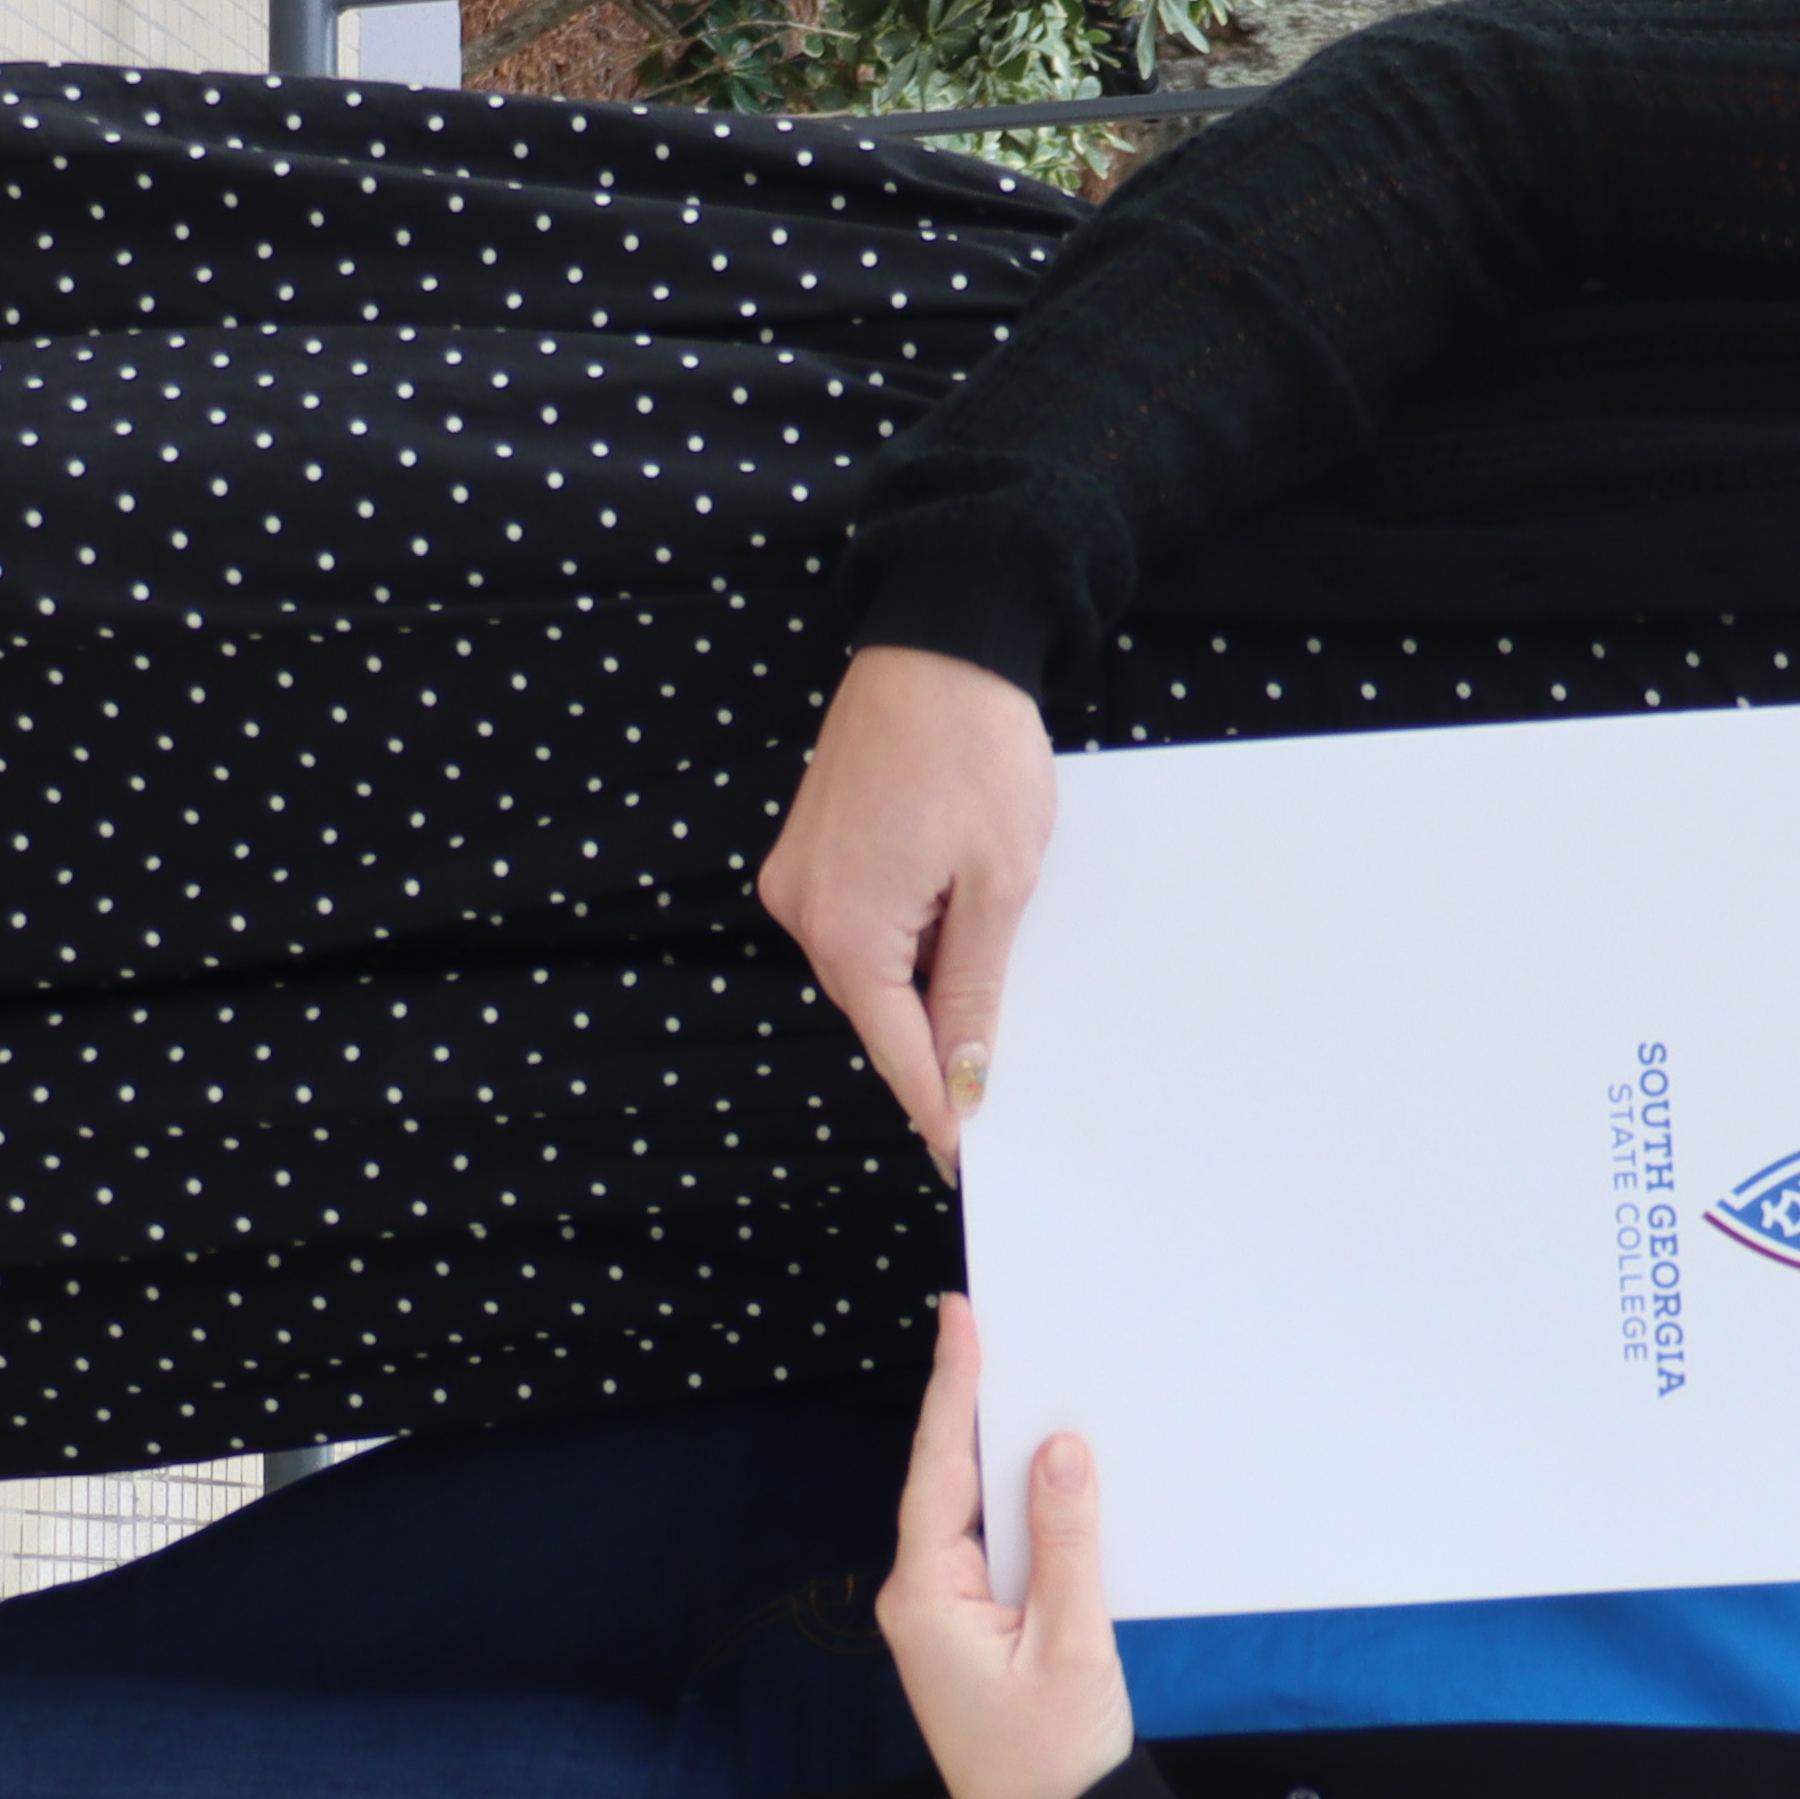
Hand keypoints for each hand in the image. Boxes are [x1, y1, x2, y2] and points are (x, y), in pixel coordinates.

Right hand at [756, 644, 1054, 1175]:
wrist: (940, 641)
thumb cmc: (976, 749)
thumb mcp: (999, 882)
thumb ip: (974, 986)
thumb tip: (967, 1073)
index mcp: (847, 927)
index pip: (897, 1048)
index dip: (935, 1105)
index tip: (963, 1157)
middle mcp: (804, 909)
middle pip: (877, 1011)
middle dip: (933, 1049)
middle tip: (993, 1100)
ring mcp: (800, 877)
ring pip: (870, 968)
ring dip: (922, 987)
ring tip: (988, 1005)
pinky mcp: (811, 849)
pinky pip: (861, 923)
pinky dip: (905, 942)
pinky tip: (954, 935)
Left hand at [877, 1301, 1131, 1798]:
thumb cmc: (1054, 1761)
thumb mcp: (1073, 1644)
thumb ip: (1066, 1542)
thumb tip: (1060, 1451)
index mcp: (926, 1596)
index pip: (938, 1467)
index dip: (951, 1387)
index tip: (960, 1318)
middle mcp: (919, 1598)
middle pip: (945, 1477)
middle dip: (969, 1402)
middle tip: (988, 1323)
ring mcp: (940, 1616)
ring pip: (968, 1509)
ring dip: (995, 1451)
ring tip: (1019, 1376)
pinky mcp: (969, 1630)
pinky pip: (989, 1546)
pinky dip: (1015, 1504)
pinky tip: (1044, 1473)